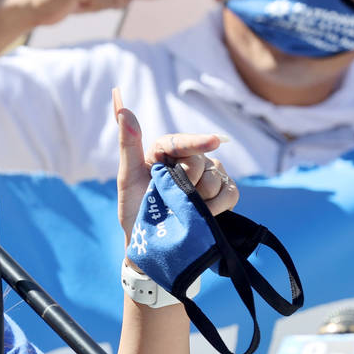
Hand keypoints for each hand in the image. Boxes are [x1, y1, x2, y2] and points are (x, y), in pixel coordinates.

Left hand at [114, 89, 237, 244]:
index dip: (197, 141)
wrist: (151, 244)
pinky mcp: (222, 194)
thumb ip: (128, 144)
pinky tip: (203, 213)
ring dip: (199, 197)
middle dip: (185, 181)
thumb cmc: (135, 209)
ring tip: (182, 208)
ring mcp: (208, 176)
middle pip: (199, 160)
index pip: (181, 142)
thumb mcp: (127, 178)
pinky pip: (230, 193)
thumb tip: (122, 109)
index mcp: (164, 151)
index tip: (213, 142)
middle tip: (169, 197)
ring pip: (216, 176)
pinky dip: (218, 206)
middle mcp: (189, 159)